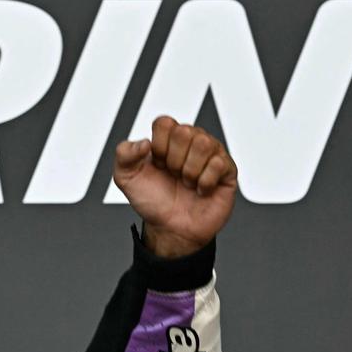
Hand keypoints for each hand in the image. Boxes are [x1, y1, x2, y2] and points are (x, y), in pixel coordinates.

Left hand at [113, 116, 236, 257]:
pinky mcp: (227, 170)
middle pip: (185, 131)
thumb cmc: (153, 201)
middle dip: (173, 160)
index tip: (157, 165)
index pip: (165, 123)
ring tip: (187, 182)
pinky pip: (219, 163)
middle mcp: (191, 142)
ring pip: (204, 143)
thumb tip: (143, 143)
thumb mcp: (126, 178)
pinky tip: (200, 189)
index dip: (158, 146)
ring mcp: (211, 155)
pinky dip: (204, 182)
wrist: (170, 229)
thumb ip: (124, 154)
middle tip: (173, 175)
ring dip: (189, 170)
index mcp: (168, 139)